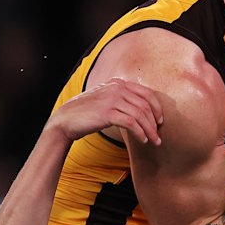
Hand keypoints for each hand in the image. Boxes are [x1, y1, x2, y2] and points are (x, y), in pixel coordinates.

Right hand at [48, 78, 162, 144]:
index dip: (157, 107)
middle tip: (158, 135)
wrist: (65, 120)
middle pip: (145, 105)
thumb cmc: (86, 113)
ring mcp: (111, 99)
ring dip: (150, 130)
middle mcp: (116, 88)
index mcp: (118, 83)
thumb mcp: (105, 99)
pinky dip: (140, 132)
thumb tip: (142, 110)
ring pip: (140, 115)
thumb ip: (121, 99)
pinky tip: (143, 140)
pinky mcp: (107, 113)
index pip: (146, 93)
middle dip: (154, 122)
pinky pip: (131, 123)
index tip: (160, 120)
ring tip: (153, 141)